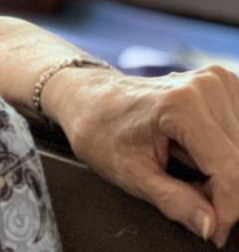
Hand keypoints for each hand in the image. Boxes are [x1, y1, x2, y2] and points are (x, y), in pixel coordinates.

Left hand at [46, 65, 238, 246]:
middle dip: (222, 191)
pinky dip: (223, 154)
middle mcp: (205, 86)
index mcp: (181, 105)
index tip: (214, 231)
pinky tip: (194, 154)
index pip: (230, 169)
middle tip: (190, 199)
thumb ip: (173, 200)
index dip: (227, 208)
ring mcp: (217, 82)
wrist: (90, 99)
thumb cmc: (102, 132)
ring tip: (183, 168)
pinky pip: (238, 136)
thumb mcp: (129, 173)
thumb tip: (210, 225)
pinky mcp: (225, 86)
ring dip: (223, 172)